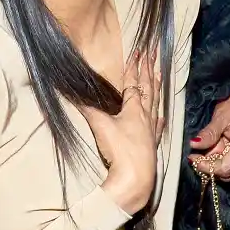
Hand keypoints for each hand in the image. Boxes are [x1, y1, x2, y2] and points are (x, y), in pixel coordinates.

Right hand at [82, 52, 161, 215]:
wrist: (135, 178)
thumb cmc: (120, 150)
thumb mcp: (100, 125)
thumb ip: (86, 107)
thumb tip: (69, 89)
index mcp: (134, 109)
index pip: (134, 83)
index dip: (134, 67)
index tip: (137, 51)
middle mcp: (146, 116)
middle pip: (148, 88)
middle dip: (149, 69)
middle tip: (153, 53)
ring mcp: (151, 130)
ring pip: (156, 103)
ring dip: (157, 87)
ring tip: (159, 73)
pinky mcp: (152, 145)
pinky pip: (158, 126)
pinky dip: (159, 118)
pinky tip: (161, 116)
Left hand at [190, 93, 229, 181]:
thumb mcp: (221, 116)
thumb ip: (208, 134)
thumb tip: (193, 146)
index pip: (225, 169)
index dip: (207, 166)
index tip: (193, 158)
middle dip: (212, 166)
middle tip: (198, 154)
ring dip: (220, 163)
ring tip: (213, 146)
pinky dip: (228, 160)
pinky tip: (222, 147)